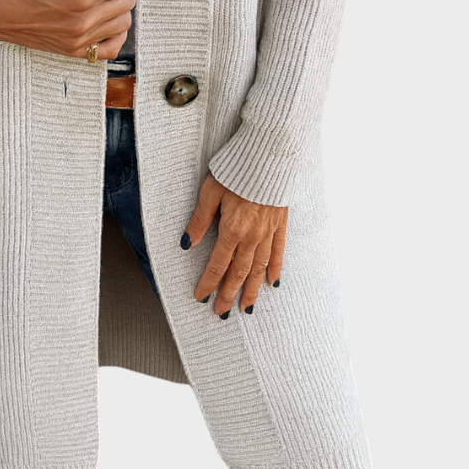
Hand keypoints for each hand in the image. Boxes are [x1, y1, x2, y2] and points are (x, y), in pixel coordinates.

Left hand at [182, 173, 286, 316]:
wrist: (269, 155)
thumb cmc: (236, 170)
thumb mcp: (210, 192)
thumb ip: (200, 220)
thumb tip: (187, 243)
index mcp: (232, 229)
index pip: (217, 264)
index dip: (208, 283)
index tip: (201, 297)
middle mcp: (252, 236)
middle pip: (239, 272)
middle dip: (228, 294)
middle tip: (221, 313)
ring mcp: (268, 231)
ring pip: (259, 268)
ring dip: (252, 289)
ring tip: (246, 307)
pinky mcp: (280, 223)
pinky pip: (278, 251)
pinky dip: (275, 268)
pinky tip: (272, 281)